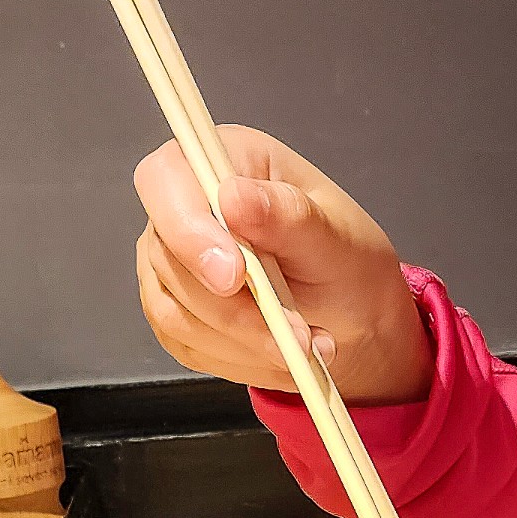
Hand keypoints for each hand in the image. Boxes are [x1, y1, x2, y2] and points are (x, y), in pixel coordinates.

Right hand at [135, 127, 433, 403]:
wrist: (351, 317)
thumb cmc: (346, 262)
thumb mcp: (338, 237)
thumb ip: (288, 216)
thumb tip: (234, 196)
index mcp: (226, 160)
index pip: (165, 179)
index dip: (188, 228)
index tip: (234, 275)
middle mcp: (186, 207)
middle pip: (169, 257)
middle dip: (236, 308)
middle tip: (297, 333)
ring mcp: (171, 261)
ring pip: (175, 311)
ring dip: (246, 339)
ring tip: (305, 343)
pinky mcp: (173, 310)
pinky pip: (185, 344)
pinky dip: (239, 357)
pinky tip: (279, 352)